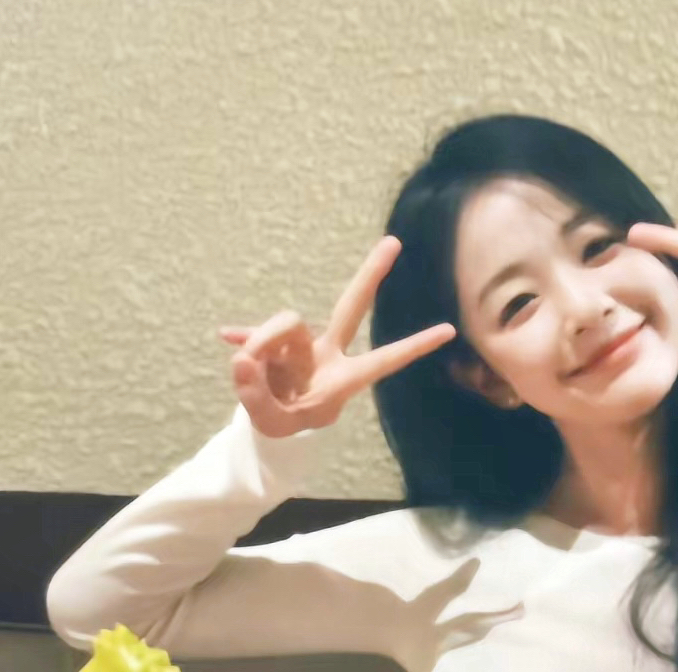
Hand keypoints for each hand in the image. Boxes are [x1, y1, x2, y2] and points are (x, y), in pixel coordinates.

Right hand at [219, 236, 455, 437]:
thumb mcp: (274, 422)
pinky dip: (244, 338)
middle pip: (350, 308)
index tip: (449, 331)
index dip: (413, 346)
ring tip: (248, 373)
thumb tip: (243, 357)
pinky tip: (228, 337)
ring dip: (263, 342)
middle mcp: (328, 354)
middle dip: (370, 276)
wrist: (268, 423)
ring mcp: (302, 345)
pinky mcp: (273, 343)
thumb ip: (258, 396)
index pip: (383, 361)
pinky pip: (257, 334)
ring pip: (286, 325)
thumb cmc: (287, 423)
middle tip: (394, 242)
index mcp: (344, 379)